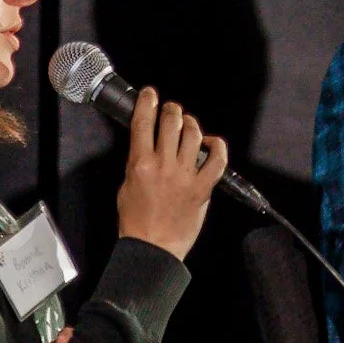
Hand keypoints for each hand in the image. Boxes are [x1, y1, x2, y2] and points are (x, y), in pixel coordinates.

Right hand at [115, 87, 226, 260]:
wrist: (153, 247)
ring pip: (193, 133)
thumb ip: (136, 162)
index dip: (147, 101)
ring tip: (188, 125)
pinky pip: (218, 159)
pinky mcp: (203, 187)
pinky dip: (217, 146)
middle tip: (171, 110)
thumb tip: (146, 144)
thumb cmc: (136, 221)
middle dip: (171, 109)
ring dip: (191, 123)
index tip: (150, 94)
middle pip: (171, 121)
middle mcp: (164, 165)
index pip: (143, 122)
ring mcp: (186, 175)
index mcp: (140, 163)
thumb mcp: (126, 185)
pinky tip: (211, 144)